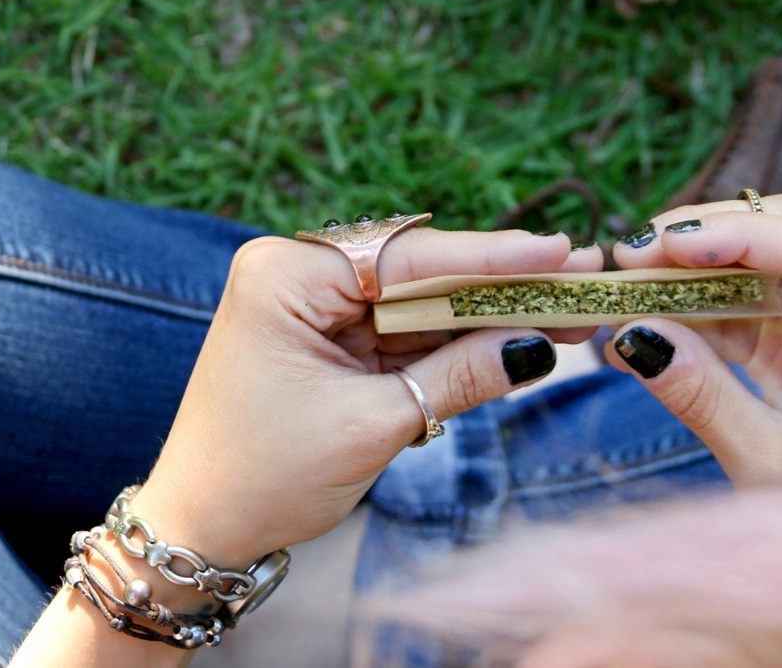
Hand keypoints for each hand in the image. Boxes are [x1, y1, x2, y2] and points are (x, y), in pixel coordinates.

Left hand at [131, 226, 602, 567]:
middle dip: (499, 288)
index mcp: (285, 276)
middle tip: (580, 282)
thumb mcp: (372, 426)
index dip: (492, 257)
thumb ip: (458, 377)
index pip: (408, 257)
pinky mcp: (325, 338)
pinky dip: (452, 344)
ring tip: (565, 315)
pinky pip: (401, 333)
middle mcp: (295, 274)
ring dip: (485, 317)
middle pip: (419, 274)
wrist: (201, 529)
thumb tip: (537, 344)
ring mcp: (310, 305)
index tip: (558, 251)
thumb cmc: (264, 477)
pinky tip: (514, 339)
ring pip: (417, 304)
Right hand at [606, 195, 781, 517]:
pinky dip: (689, 315)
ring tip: (622, 287)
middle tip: (629, 256)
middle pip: (780, 237)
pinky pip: (738, 309)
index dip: (738, 234)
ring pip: (751, 267)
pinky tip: (639, 329)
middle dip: (701, 240)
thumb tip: (632, 335)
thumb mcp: (771, 460)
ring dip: (685, 275)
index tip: (668, 243)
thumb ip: (702, 395)